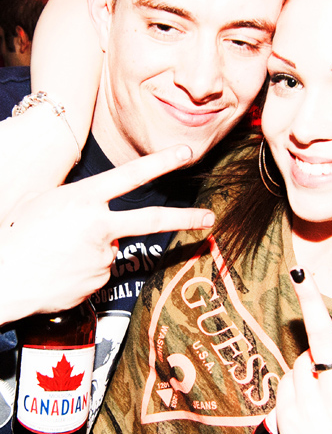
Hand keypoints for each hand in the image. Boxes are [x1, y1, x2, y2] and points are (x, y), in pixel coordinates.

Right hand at [0, 145, 213, 322]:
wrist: (5, 277)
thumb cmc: (19, 234)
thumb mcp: (45, 202)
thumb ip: (79, 200)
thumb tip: (98, 206)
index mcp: (84, 198)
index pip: (131, 175)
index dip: (161, 161)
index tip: (186, 153)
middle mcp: (99, 225)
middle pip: (153, 219)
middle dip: (185, 218)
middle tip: (209, 218)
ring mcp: (103, 255)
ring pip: (112, 248)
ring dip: (93, 251)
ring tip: (61, 255)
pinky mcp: (100, 281)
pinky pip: (101, 271)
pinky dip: (87, 270)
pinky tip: (64, 270)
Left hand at [275, 268, 331, 433]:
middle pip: (321, 337)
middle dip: (312, 301)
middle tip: (303, 275)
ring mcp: (306, 406)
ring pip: (302, 362)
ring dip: (313, 365)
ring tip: (325, 392)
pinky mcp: (284, 418)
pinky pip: (287, 384)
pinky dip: (297, 385)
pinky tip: (310, 404)